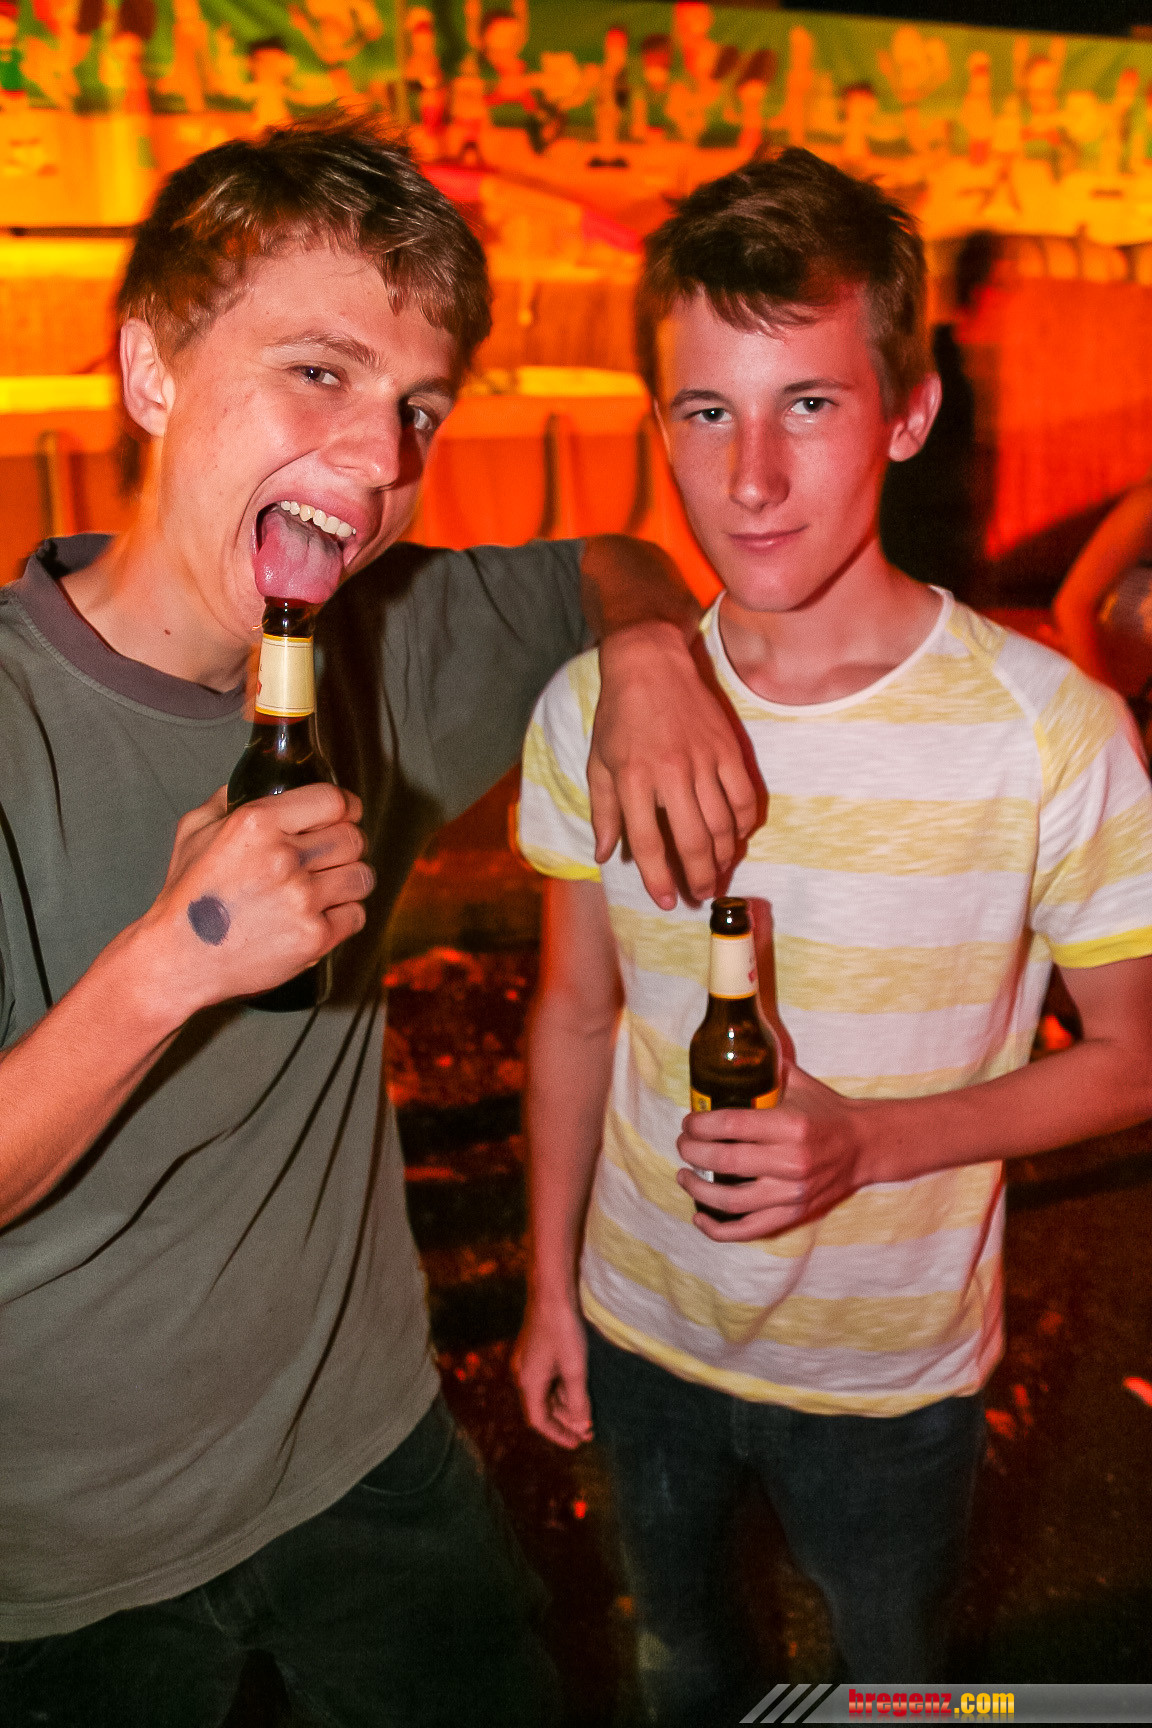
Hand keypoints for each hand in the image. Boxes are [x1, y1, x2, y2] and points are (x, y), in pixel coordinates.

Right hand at [138, 783, 373, 1017]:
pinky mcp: (313, 936)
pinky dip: (344, 915)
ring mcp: (301, 899)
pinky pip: (356, 915)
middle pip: (354, 838)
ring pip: (361, 876)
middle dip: (346, 845)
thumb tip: (259, 783)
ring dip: (349, 880)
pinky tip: (320, 915)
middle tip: (331, 856)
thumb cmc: (187, 898)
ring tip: (328, 887)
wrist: (179, 959)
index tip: (347, 814)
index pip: (334, 801)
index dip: (346, 807)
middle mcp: (283, 858)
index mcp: (257, 823)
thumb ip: (228, 799)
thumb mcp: (194, 831)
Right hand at [513, 1295, 593, 1448]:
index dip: (558, 1435)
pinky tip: (577, 1392)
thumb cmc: (563, 1331)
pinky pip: (545, 1379)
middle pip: (541, 1408)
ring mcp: (527, 1362)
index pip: (539, 1421)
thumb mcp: (575, 1370)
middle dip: (564, 1422)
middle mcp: (522, 1375)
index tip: (578, 1444)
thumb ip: (577, 1401)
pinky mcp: (533, 1351)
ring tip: (586, 1415)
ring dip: (564, 1406)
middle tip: (588, 1432)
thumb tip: (581, 1427)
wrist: (551, 1294)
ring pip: (544, 1394)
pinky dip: (560, 1390)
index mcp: (528, 1383)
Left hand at [589, 623, 757, 909]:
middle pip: (692, 840)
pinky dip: (745, 823)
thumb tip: (605, 855)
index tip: (666, 901)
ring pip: (722, 824)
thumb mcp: (599, 763)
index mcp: (634, 779)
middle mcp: (670, 773)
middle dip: (699, 876)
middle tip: (701, 894)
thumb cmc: (619, 716)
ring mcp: (703, 760)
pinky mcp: (727, 748)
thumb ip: (603, 812)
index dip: (658, 878)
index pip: (648, 842)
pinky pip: (744, 797)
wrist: (650, 664)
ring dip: (724, 856)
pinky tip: (739, 837)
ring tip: (718, 872)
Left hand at [676, 1063, 866, 1240]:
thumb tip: (728, 1056)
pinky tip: (700, 1216)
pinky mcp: (794, 1214)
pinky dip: (720, 1228)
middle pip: (725, 1160)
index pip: (730, 1124)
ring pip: (732, 1199)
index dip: (700, 1124)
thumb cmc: (827, 1111)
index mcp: (789, 1125)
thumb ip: (765, 1070)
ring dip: (699, 1189)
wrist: (865, 1145)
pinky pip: (750, 1229)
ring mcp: (792, 1192)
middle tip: (682, 1144)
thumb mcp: (798, 1083)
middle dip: (692, 1152)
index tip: (688, 1123)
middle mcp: (791, 1161)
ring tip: (684, 1176)